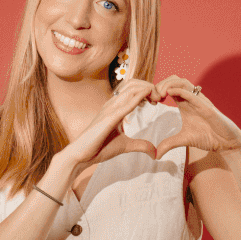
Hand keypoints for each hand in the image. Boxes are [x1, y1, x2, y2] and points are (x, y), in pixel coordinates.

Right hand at [43, 73, 161, 195]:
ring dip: (147, 90)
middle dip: (149, 86)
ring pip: (131, 89)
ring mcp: (109, 109)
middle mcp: (111, 105)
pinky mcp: (109, 118)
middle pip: (133, 84)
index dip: (147, 90)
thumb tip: (155, 153)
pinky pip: (127, 103)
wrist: (80, 156)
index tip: (157, 101)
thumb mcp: (125, 146)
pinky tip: (150, 97)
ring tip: (157, 99)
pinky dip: (140, 97)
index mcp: (114, 108)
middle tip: (160, 98)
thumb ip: (141, 145)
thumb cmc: (98, 149)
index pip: (132, 89)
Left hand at [140, 73, 240, 154]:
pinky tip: (170, 93)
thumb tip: (155, 154)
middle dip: (160, 84)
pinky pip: (193, 94)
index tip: (149, 101)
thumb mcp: (183, 140)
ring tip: (159, 95)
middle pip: (174, 79)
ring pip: (183, 81)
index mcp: (184, 103)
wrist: (227, 142)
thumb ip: (168, 144)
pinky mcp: (206, 107)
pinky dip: (180, 90)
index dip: (156, 90)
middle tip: (152, 97)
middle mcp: (191, 99)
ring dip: (168, 84)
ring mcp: (200, 101)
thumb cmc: (208, 137)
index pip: (169, 87)